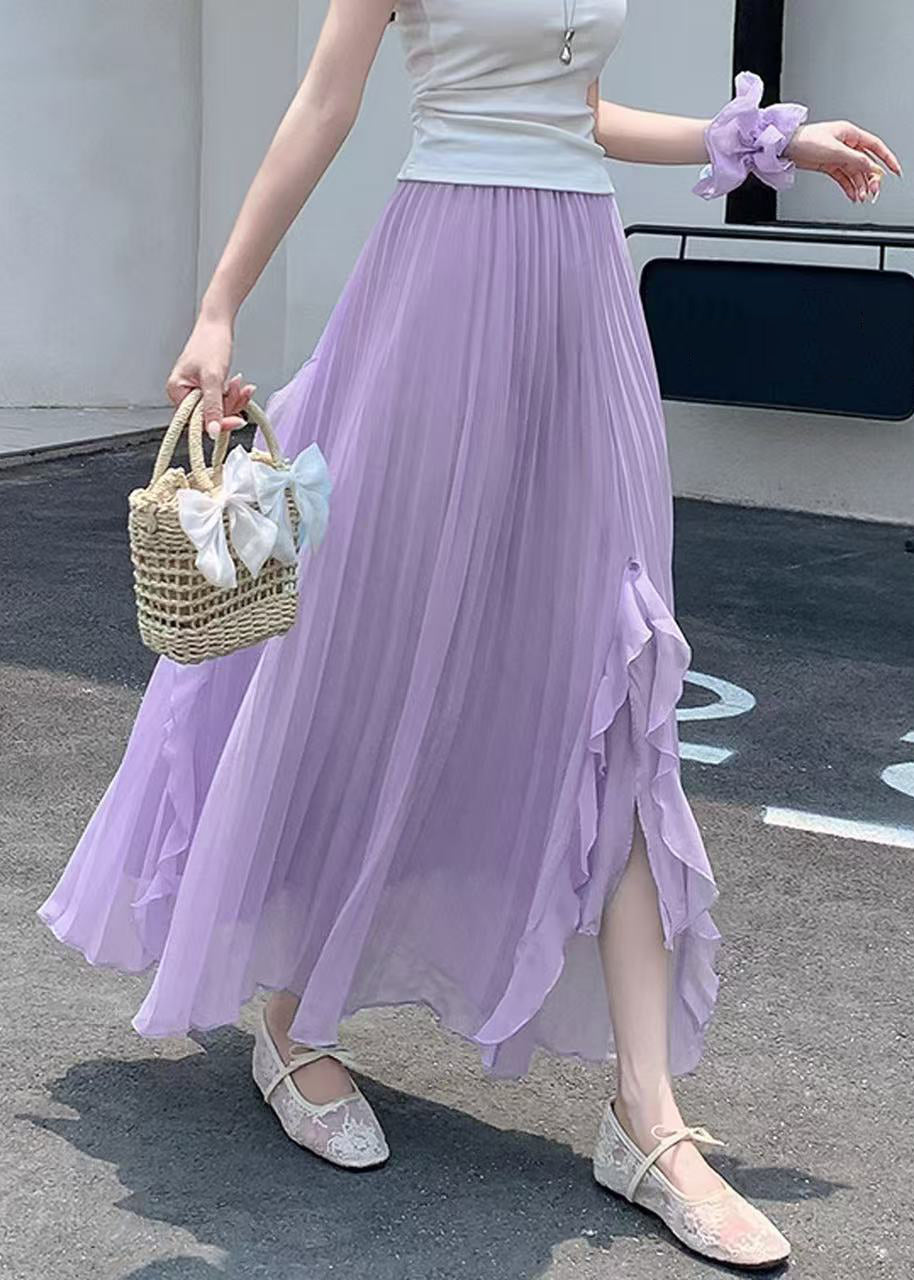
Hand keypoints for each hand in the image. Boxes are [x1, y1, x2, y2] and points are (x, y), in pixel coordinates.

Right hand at [166, 317, 256, 439]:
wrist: (217, 323)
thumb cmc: (210, 343)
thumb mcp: (213, 377)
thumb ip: (213, 406)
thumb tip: (212, 431)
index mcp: (177, 391)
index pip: (197, 421)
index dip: (218, 422)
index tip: (237, 420)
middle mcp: (183, 393)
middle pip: (210, 416)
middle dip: (228, 405)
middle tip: (237, 390)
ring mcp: (195, 390)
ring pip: (218, 409)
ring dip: (233, 399)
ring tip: (239, 383)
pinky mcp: (207, 387)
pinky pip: (222, 400)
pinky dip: (233, 395)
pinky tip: (240, 385)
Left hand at [784, 119, 901, 203]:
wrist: (785, 147)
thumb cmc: (806, 140)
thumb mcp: (834, 151)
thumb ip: (855, 160)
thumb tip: (871, 167)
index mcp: (850, 134)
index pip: (876, 146)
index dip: (887, 159)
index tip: (895, 171)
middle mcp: (846, 144)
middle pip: (866, 163)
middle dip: (871, 178)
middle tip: (873, 191)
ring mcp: (837, 155)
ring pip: (854, 172)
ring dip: (860, 185)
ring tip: (862, 197)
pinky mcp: (828, 165)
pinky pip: (843, 177)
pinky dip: (848, 187)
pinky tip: (853, 195)